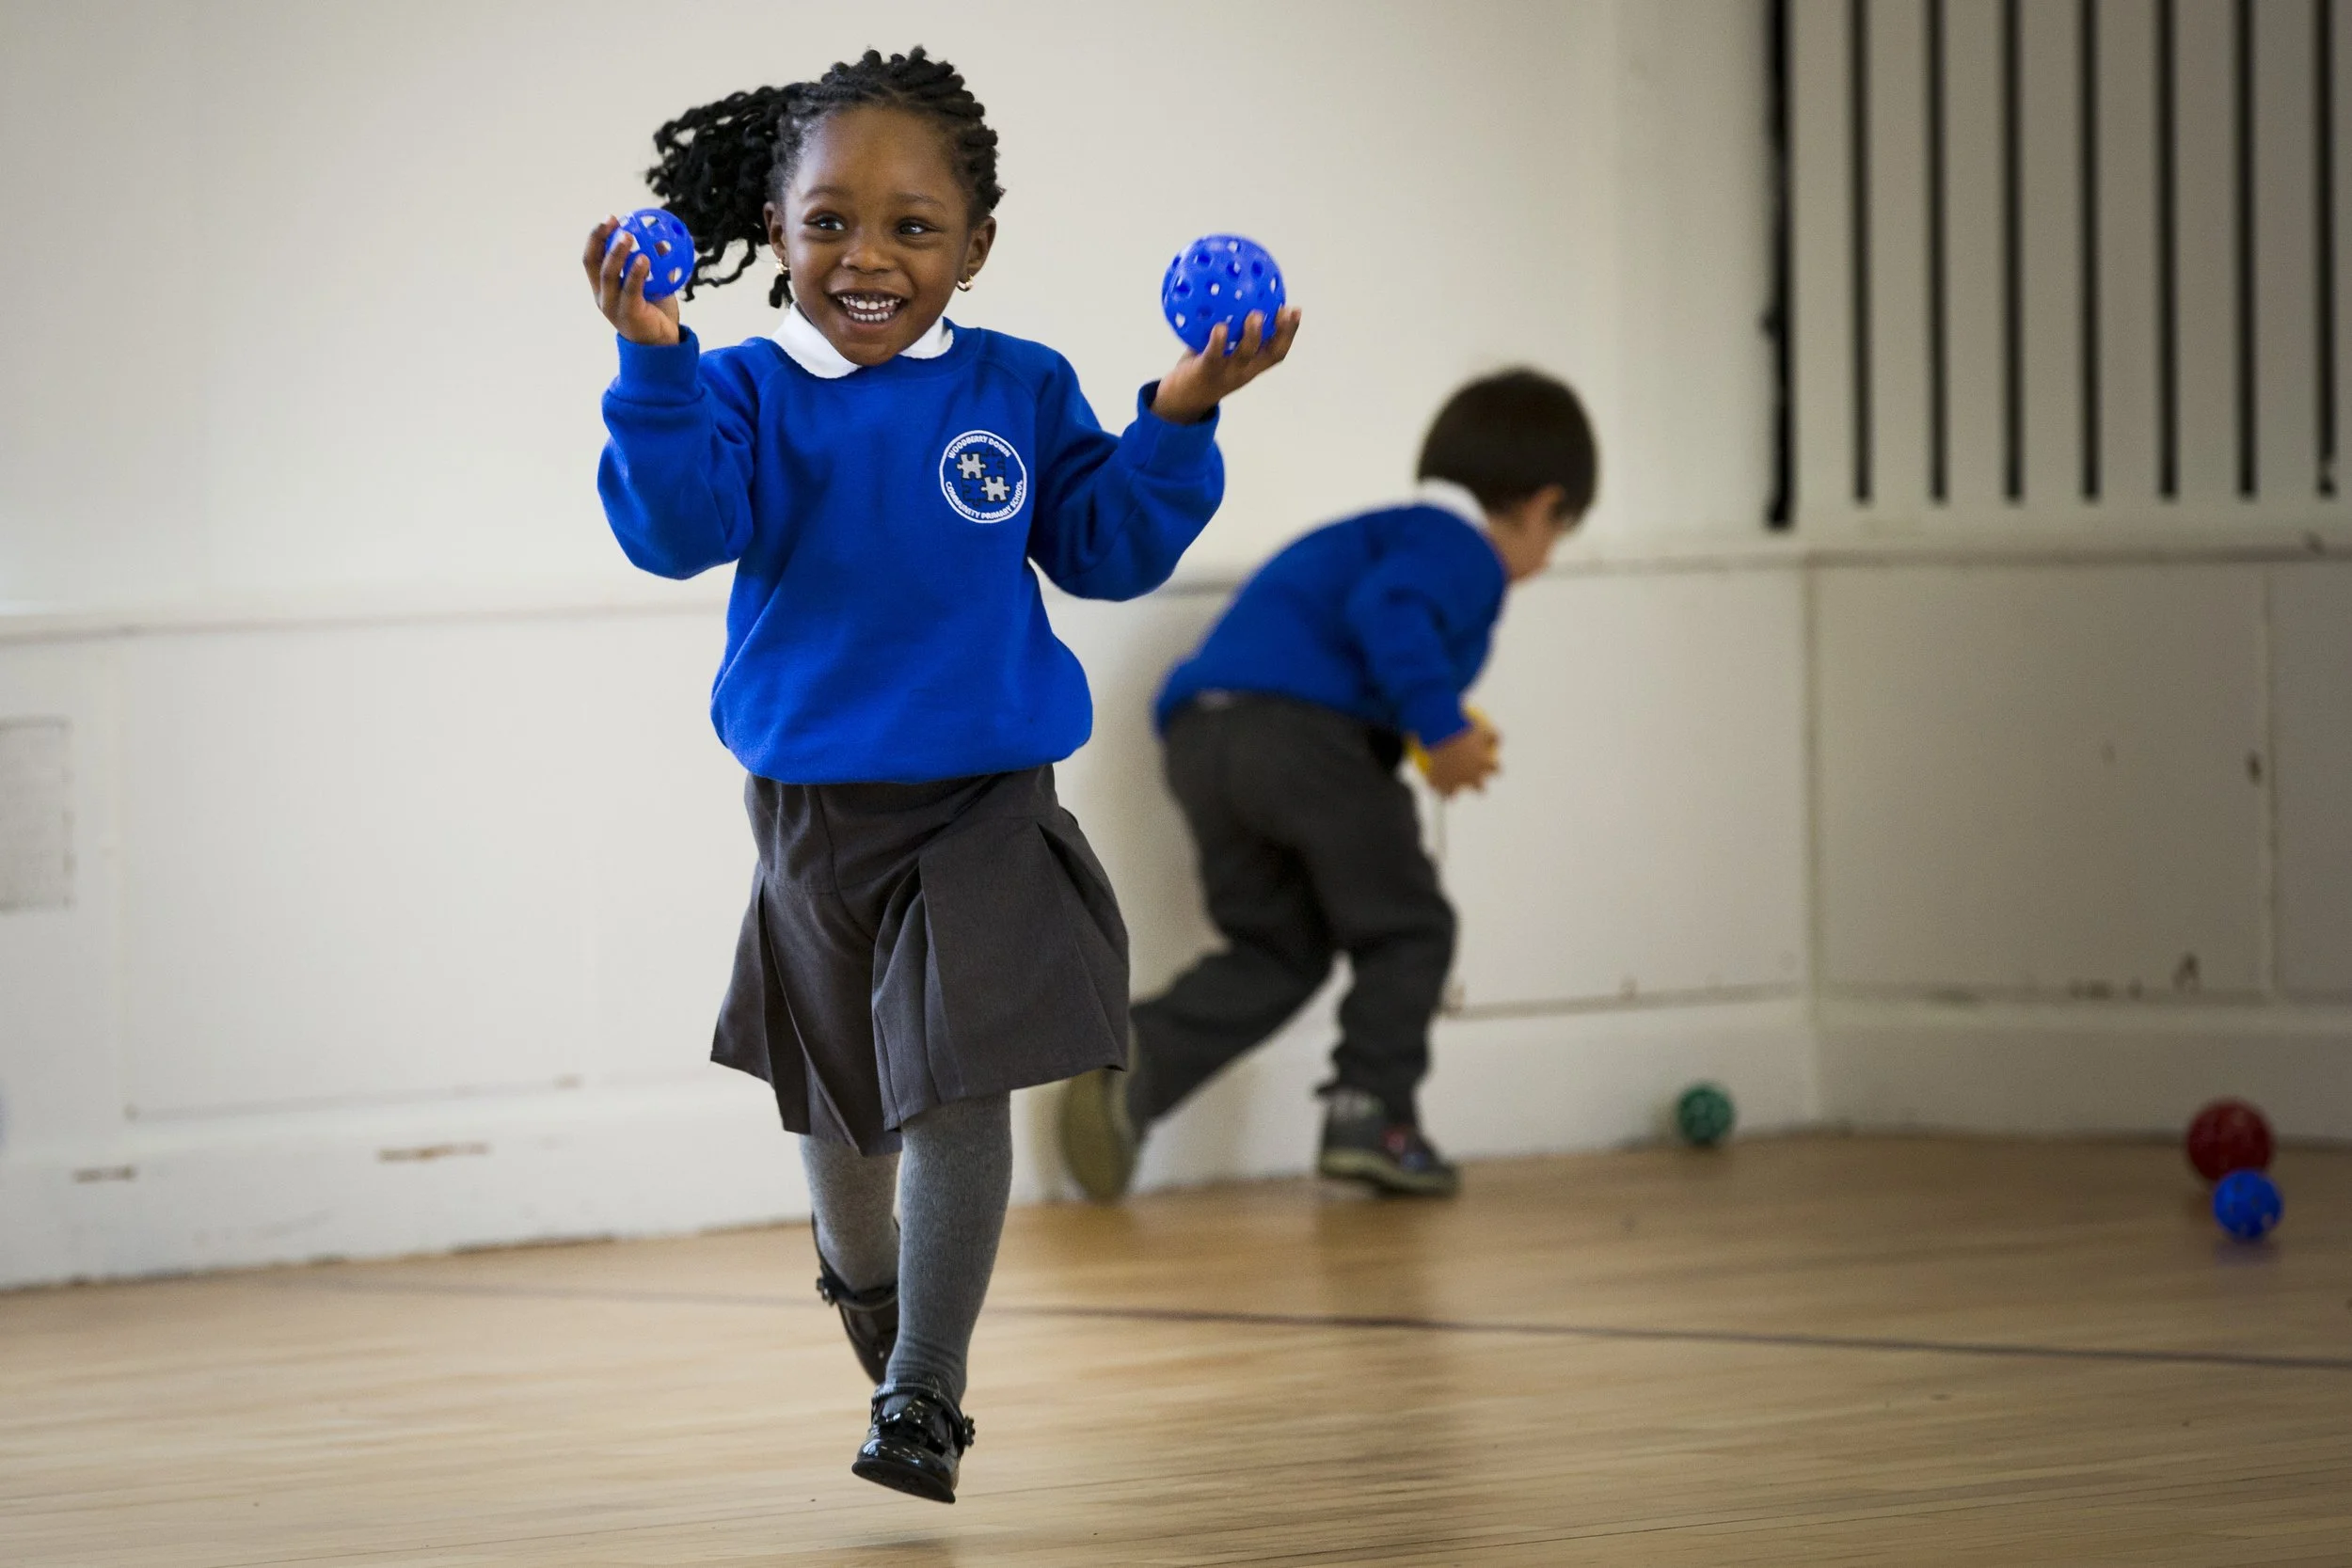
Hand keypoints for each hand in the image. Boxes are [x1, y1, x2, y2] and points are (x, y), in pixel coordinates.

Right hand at [583, 216, 681, 346]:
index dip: (597, 236)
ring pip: (608, 274)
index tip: (611, 218)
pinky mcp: (628, 314)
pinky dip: (636, 272)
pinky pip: (631, 289)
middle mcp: (602, 295)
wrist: (663, 344)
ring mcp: (612, 306)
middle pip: (593, 262)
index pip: (592, 256)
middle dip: (600, 238)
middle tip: (614, 221)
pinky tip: (645, 258)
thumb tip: (662, 240)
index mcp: (603, 286)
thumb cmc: (655, 312)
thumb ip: (655, 264)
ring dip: (617, 252)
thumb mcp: (655, 283)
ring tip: (628, 235)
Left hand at [1149, 307, 1301, 424]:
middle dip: (1282, 333)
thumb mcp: (1219, 349)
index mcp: (1252, 365)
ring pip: (1245, 355)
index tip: (1295, 310)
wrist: (1182, 400)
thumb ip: (1227, 328)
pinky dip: (1218, 342)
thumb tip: (1229, 293)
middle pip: (1271, 354)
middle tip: (1283, 311)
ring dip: (1253, 335)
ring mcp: (1227, 373)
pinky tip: (1219, 327)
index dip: (1290, 331)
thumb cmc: (1203, 368)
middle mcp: (1244, 371)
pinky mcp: (1207, 373)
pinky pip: (1215, 356)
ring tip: (1256, 315)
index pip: (1277, 349)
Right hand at [1421, 716, 1499, 797]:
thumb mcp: (1482, 726)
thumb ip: (1493, 733)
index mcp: (1484, 763)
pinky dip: (1433, 786)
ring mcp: (1454, 781)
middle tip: (1477, 784)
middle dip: (1480, 787)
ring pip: (1454, 793)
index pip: (1496, 770)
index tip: (1492, 766)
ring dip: (1453, 793)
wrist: (1443, 732)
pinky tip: (1430, 784)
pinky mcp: (1439, 782)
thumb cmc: (1463, 726)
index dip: (1495, 769)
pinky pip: (1434, 787)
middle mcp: (1472, 776)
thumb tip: (1498, 738)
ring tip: (1450, 794)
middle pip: (1480, 788)